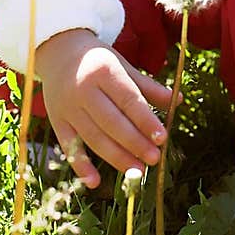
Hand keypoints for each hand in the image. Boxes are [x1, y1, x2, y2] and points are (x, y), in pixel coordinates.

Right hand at [34, 28, 175, 188]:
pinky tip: (95, 183)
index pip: (128, 100)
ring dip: (116, 157)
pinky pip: (68, 147)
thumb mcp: (123, 65)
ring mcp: (68, 107)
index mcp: (104, 71)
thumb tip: (177, 102)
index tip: (162, 138)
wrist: (58, 51)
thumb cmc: (98, 60)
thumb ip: (148, 86)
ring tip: (138, 171)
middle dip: (135, 143)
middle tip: (154, 159)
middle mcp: (83, 90)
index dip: (146, 120)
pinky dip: (81, 166)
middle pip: (112, 122)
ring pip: (93, 137)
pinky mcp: (57, 121)